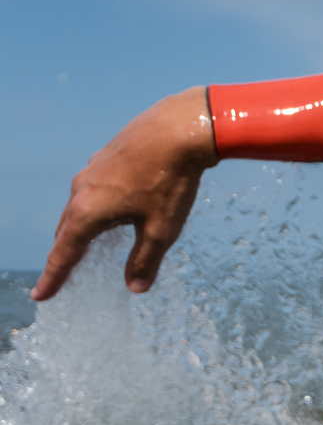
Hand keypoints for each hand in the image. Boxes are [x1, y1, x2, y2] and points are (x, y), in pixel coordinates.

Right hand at [31, 86, 217, 300]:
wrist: (178, 128)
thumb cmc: (169, 181)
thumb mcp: (161, 230)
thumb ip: (145, 260)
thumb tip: (135, 287)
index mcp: (88, 212)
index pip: (64, 254)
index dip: (53, 277)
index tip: (41, 296)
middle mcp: (82, 190)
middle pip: (67, 230)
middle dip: (63, 255)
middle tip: (59, 276)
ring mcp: (92, 171)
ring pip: (78, 207)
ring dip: (77, 230)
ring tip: (78, 247)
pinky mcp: (106, 158)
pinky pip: (92, 190)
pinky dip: (92, 208)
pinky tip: (106, 209)